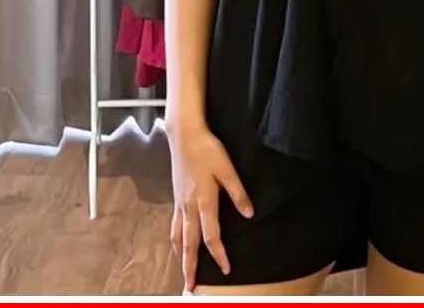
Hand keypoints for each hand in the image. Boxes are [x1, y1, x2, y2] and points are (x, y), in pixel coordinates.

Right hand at [167, 124, 253, 289]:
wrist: (184, 135)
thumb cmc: (208, 150)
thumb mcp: (227, 169)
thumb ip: (238, 193)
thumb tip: (249, 214)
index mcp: (204, 201)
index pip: (211, 236)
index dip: (219, 254)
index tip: (226, 269)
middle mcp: (189, 206)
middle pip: (190, 243)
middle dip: (191, 266)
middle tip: (190, 287)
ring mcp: (180, 202)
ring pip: (179, 236)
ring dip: (181, 255)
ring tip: (183, 269)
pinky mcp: (176, 196)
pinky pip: (174, 224)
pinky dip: (175, 239)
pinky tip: (177, 242)